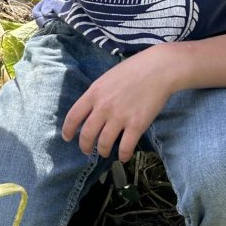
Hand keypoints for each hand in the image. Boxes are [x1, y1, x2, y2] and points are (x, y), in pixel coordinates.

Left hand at [62, 45, 177, 161]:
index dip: (68, 130)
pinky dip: (123, 155)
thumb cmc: (133, 69)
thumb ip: (97, 94)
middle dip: (85, 146)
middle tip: (87, 150)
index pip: (73, 116)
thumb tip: (91, 110)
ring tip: (105, 152)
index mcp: (94, 93)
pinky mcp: (136, 125)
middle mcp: (103, 107)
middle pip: (87, 134)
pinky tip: (124, 156)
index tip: (67, 137)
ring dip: (103, 151)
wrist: (158, 69)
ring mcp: (119, 117)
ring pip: (104, 144)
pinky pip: (125, 147)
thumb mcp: (106, 78)